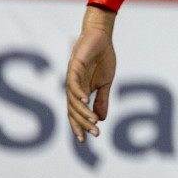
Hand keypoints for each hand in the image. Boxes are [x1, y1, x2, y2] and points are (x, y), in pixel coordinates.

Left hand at [66, 6, 117, 142]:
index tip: (85, 140)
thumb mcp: (106, 82)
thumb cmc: (103, 58)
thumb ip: (102, 99)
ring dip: (83, 112)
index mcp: (80, 92)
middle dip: (83, 123)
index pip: (76, 113)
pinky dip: (79, 93)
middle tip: (95, 134)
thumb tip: (101, 119)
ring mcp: (72, 78)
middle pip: (74, 110)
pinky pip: (74, 83)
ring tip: (93, 121)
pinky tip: (86, 101)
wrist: (101, 37)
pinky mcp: (74, 67)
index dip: (79, 126)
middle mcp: (73, 87)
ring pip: (73, 100)